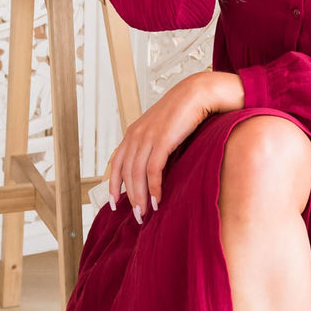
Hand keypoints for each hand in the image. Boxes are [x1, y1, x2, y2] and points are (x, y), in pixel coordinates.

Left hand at [108, 71, 243, 219]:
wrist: (197, 93)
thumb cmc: (183, 112)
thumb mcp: (161, 129)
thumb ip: (153, 145)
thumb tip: (153, 169)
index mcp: (133, 133)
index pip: (115, 162)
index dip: (113, 184)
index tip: (115, 202)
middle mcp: (136, 135)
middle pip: (126, 172)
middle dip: (129, 197)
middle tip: (137, 216)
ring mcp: (148, 137)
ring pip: (137, 174)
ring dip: (140, 196)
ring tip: (146, 213)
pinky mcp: (162, 140)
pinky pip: (154, 169)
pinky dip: (154, 187)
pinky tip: (158, 199)